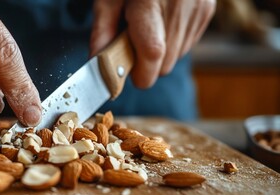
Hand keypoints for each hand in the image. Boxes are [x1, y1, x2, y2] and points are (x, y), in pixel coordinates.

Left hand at [90, 0, 215, 87]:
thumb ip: (102, 30)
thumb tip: (97, 62)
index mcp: (150, 1)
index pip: (152, 53)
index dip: (138, 73)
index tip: (123, 76)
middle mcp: (180, 6)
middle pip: (163, 64)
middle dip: (144, 62)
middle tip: (130, 41)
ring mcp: (198, 9)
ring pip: (175, 57)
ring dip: (158, 52)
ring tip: (147, 25)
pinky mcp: (208, 10)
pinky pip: (187, 44)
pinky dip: (172, 41)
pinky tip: (162, 21)